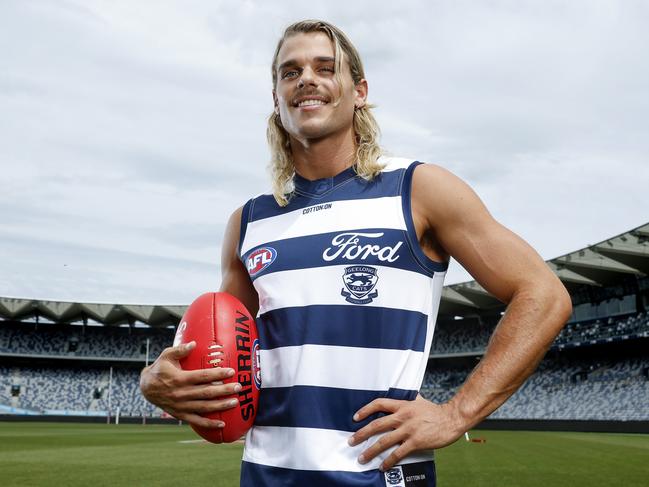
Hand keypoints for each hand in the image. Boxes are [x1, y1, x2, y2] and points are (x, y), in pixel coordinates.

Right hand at [139, 341, 240, 427]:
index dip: (218, 374)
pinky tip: (221, 425)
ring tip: (235, 402)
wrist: (146, 387)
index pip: (203, 376)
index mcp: (179, 378)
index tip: (231, 371)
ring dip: (220, 406)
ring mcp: (181, 406)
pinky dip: (209, 424)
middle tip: (238, 387)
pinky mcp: (180, 414)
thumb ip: (180, 349)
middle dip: (224, 390)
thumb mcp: (166, 355)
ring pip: (204, 407)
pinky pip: (196, 421)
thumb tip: (194, 344)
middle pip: (207, 392)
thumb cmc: (160, 368)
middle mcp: (181, 393)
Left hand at [348, 394, 465, 470]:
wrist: (451, 419)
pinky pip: (398, 453)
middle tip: (351, 441)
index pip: (379, 404)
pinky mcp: (415, 442)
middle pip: (377, 425)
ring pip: (384, 441)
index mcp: (402, 405)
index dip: (365, 410)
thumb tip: (402, 395)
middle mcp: (402, 416)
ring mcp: (408, 430)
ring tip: (362, 458)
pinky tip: (382, 466)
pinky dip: (388, 461)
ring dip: (371, 450)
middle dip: (361, 434)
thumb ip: (408, 400)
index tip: (355, 417)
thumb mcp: (419, 401)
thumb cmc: (435, 411)